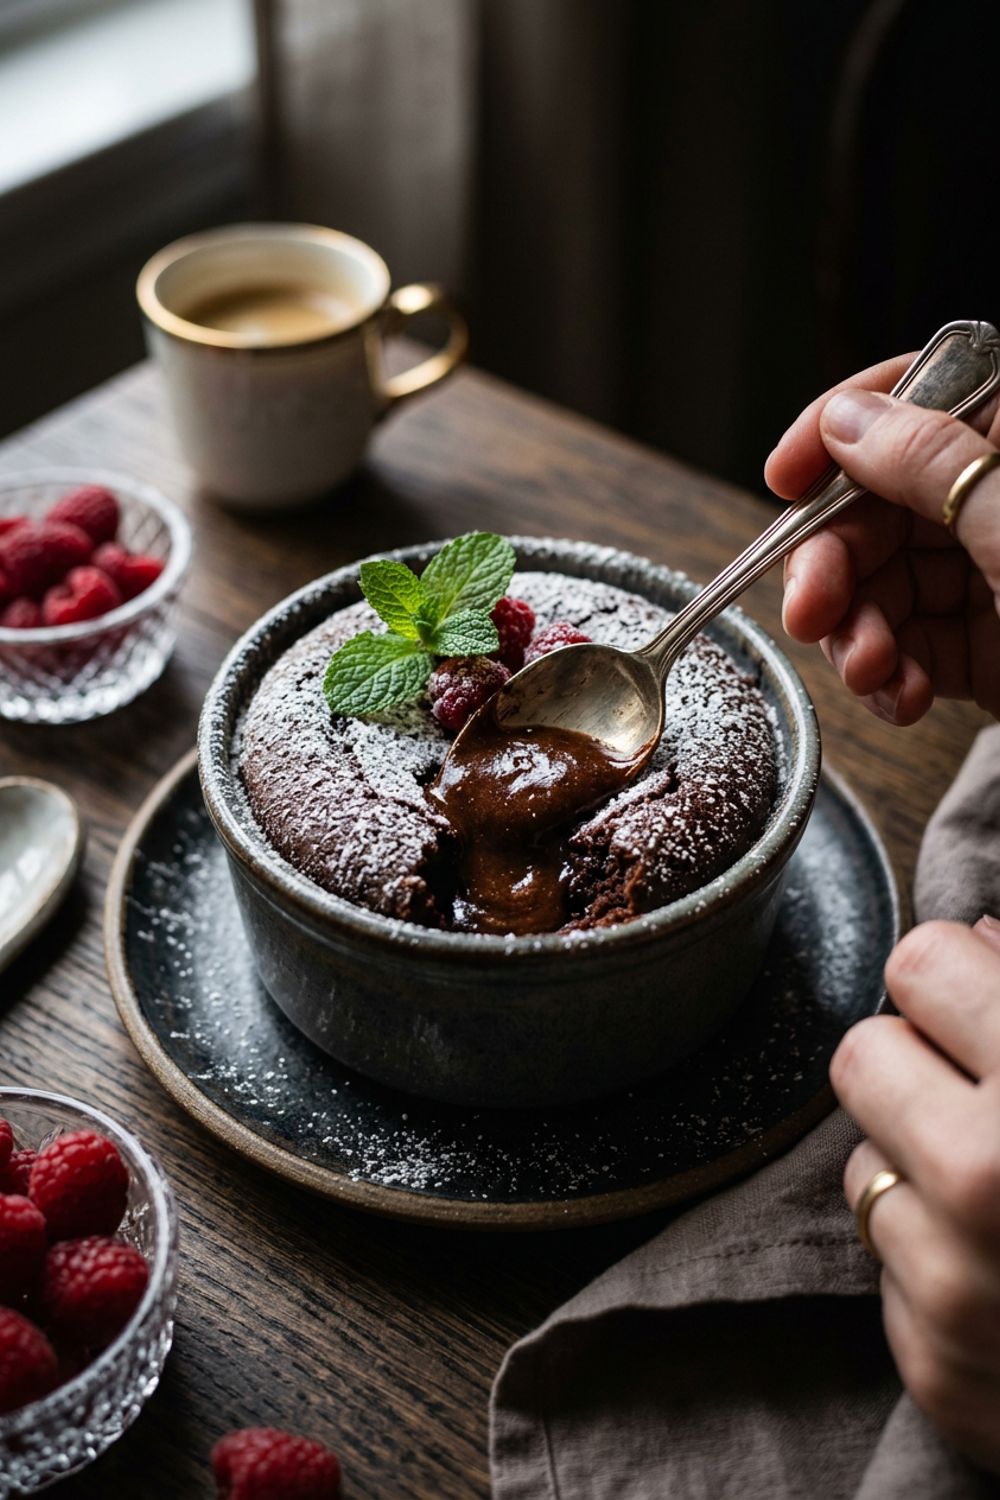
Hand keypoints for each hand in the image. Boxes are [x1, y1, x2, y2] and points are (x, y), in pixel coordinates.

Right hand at [765, 357, 999, 723]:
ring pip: (882, 584)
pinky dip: (889, 677)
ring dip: (858, 634)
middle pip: (877, 507)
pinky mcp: (986, 648)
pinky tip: (899, 697)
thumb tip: (847, 420)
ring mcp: (990, 575)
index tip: (783, 477)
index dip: (838, 430)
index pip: (915, 397)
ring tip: (872, 673)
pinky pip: (908, 646)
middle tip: (811, 613)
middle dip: (836, 565)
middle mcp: (996, 499)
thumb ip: (933, 464)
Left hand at [832, 916, 999, 1470]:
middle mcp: (992, 1180)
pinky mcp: (934, 1372)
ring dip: (922, 1171)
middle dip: (917, 1066)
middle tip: (983, 1100)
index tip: (984, 1014)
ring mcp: (956, 1287)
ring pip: (863, 1164)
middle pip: (860, 1055)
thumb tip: (980, 934)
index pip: (920, 963)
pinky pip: (884, 1271)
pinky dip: (936, 1267)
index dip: (957, 983)